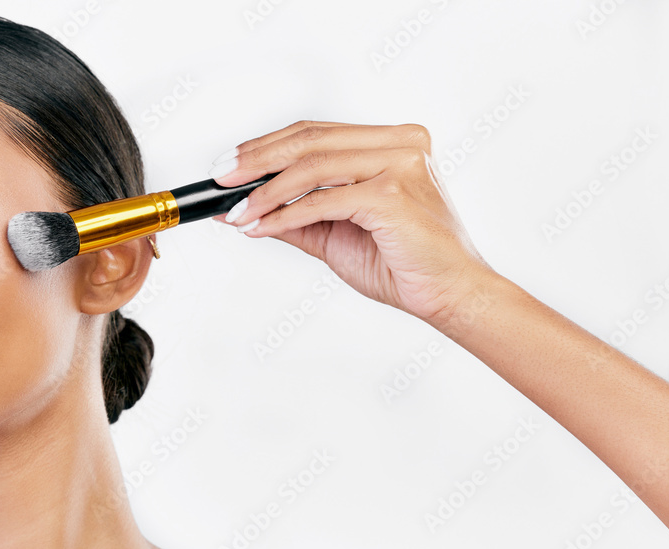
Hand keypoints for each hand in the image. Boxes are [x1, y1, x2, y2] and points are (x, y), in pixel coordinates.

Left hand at [209, 121, 493, 327]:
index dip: (265, 147)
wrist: (448, 295)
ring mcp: (400, 164)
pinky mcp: (394, 193)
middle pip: (310, 140)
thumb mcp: (334, 234)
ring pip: (312, 166)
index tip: (228, 167)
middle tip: (220, 181)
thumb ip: (294, 216)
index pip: (315, 133)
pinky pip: (323, 200)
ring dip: (265, 192)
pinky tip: (262, 227)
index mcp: (391, 143)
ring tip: (237, 213)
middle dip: (256, 161)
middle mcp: (399, 143)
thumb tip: (241, 209)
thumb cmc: (401, 265)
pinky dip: (285, 215)